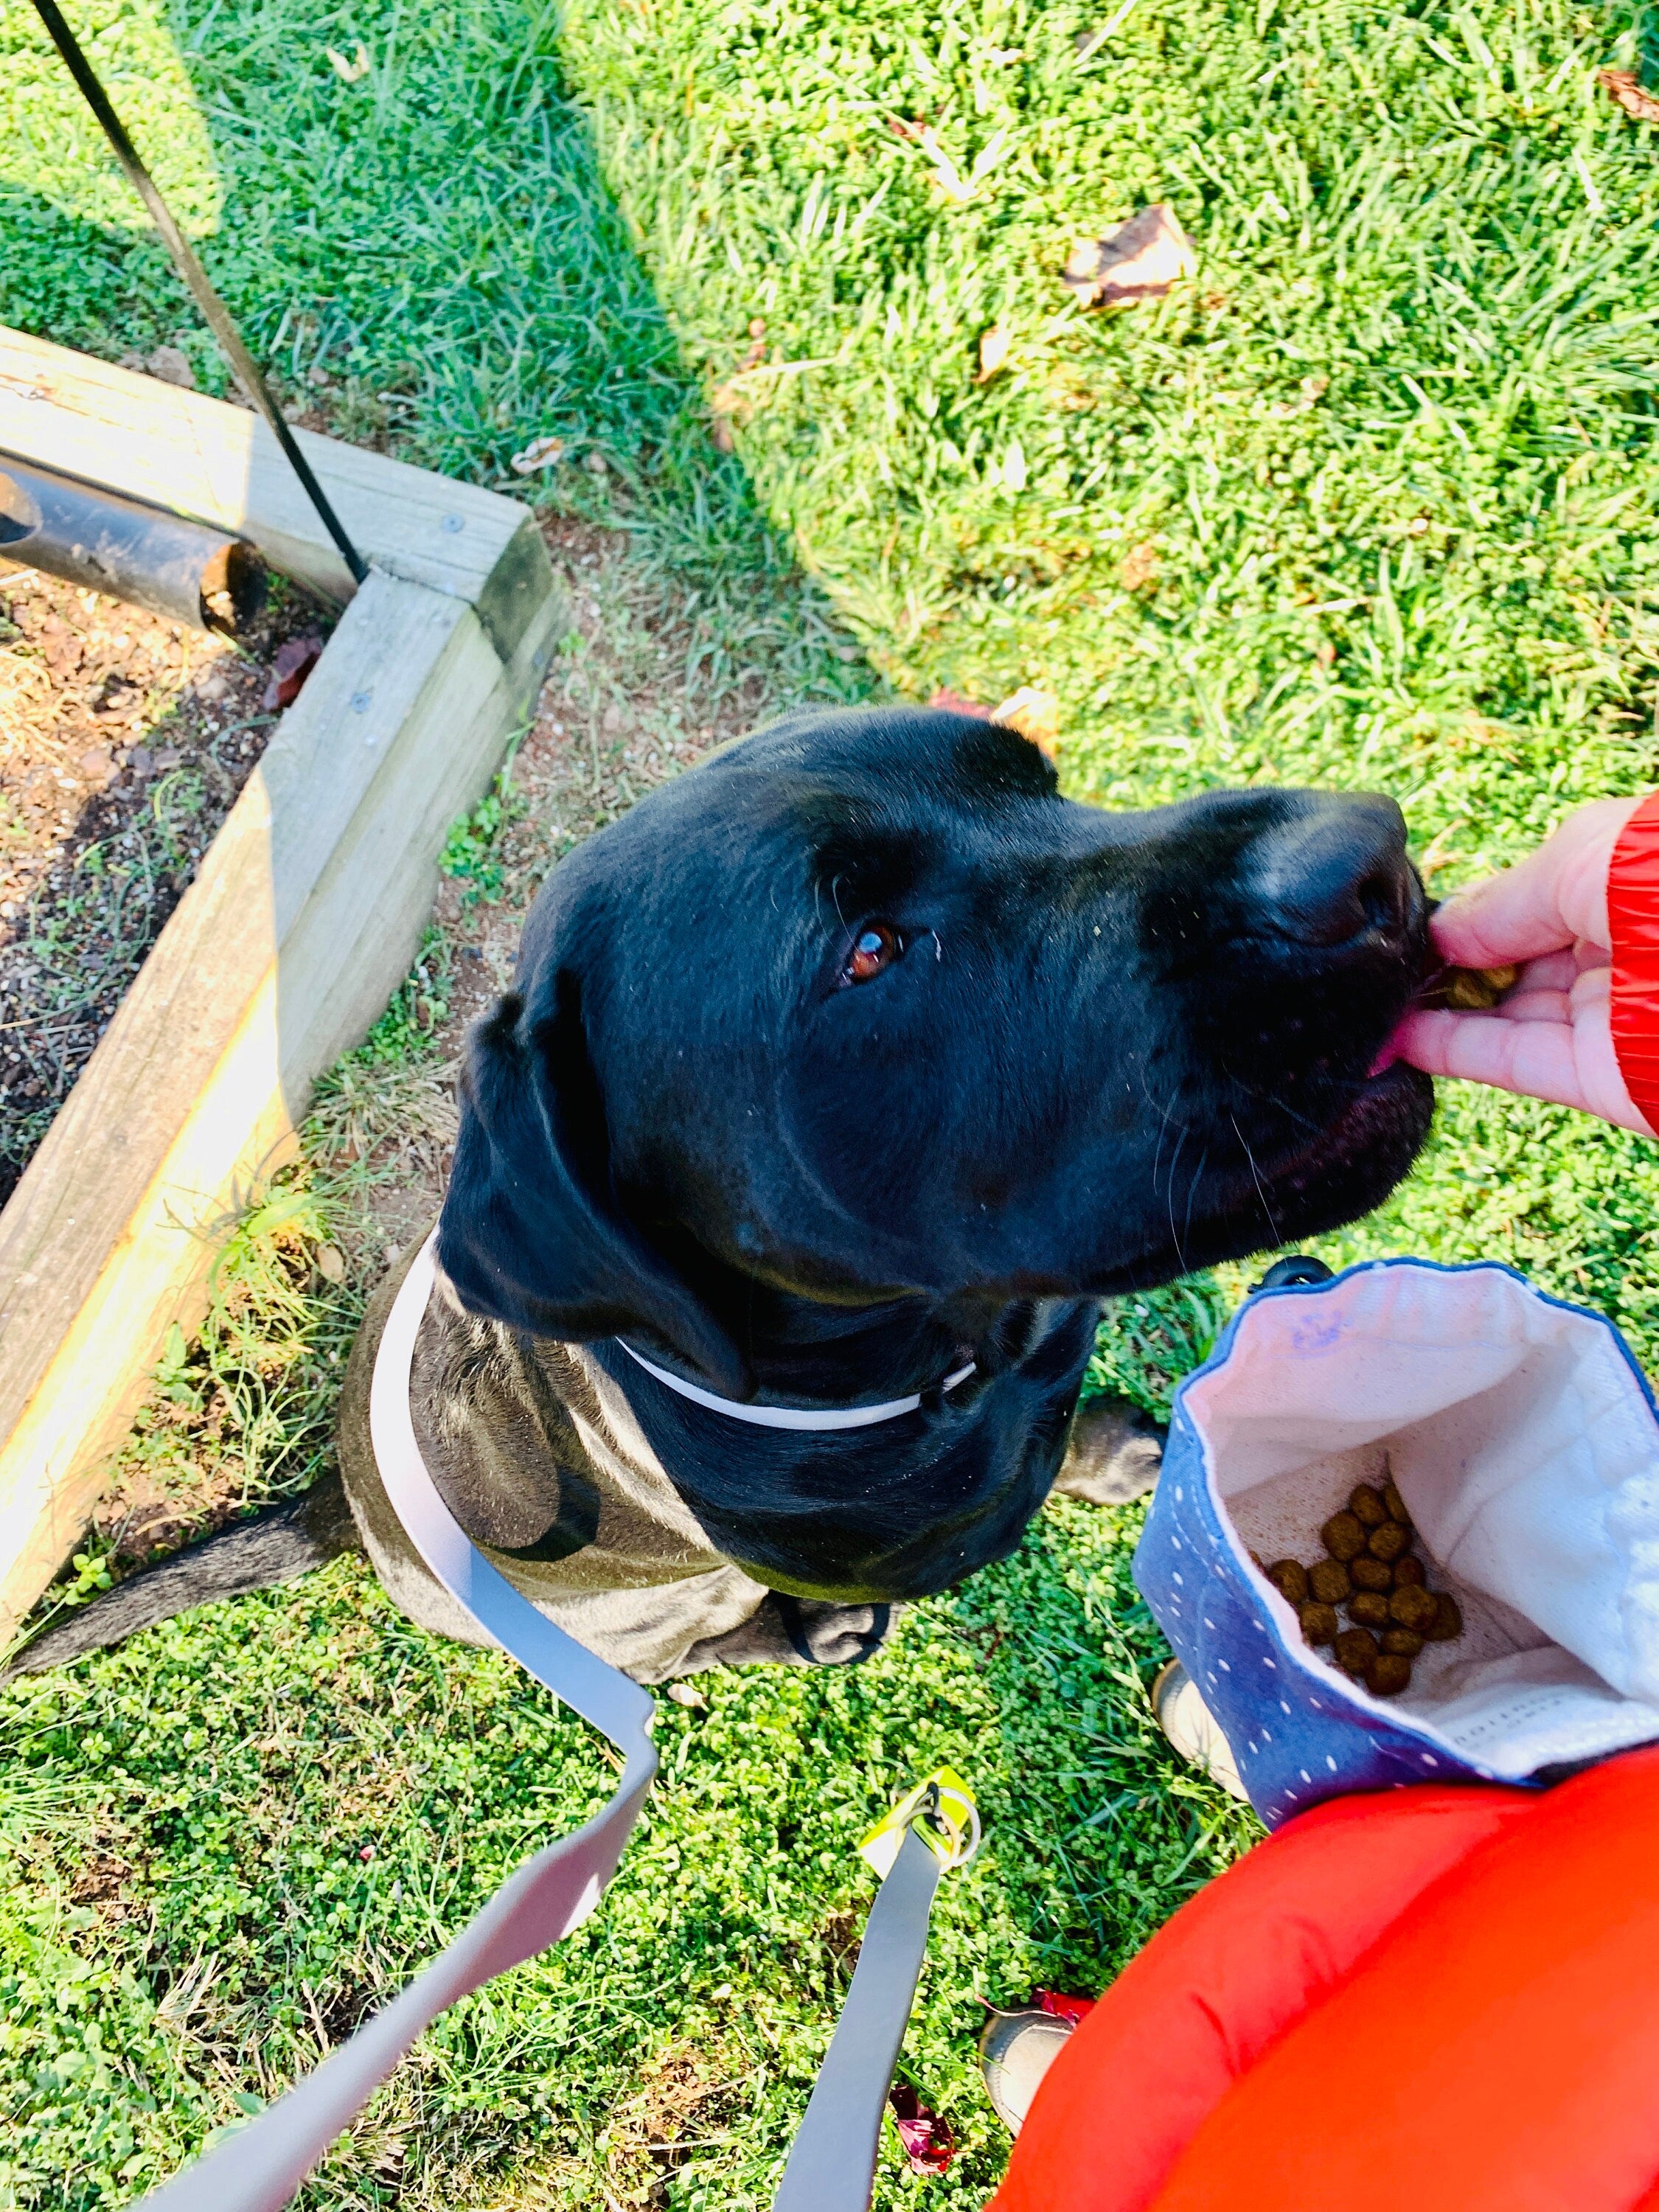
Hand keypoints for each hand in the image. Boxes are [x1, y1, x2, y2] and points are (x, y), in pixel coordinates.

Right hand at [1394, 797, 1654, 1135]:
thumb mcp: (1583, 857)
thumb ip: (1504, 899)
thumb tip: (1442, 933)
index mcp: (1631, 883)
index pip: (1535, 900)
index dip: (1475, 910)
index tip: (1410, 917)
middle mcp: (1623, 950)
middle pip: (1515, 960)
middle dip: (1451, 960)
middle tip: (1378, 962)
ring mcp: (1611, 1016)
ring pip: (1504, 1014)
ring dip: (1434, 1007)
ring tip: (1367, 999)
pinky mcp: (1599, 1078)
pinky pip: (1510, 1061)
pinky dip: (1448, 1049)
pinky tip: (1394, 1036)